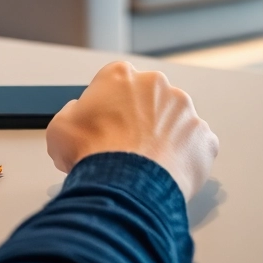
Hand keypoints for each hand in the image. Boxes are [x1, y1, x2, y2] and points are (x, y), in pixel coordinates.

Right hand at [46, 61, 218, 199]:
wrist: (124, 186)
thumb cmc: (93, 154)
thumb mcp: (58, 128)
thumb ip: (73, 113)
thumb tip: (79, 117)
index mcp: (120, 76)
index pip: (115, 83)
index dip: (108, 106)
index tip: (104, 126)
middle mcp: (156, 85)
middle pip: (148, 98)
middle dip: (140, 119)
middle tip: (126, 147)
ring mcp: (184, 111)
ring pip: (174, 121)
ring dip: (164, 136)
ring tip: (147, 165)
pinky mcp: (204, 137)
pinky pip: (196, 145)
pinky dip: (185, 157)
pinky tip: (166, 172)